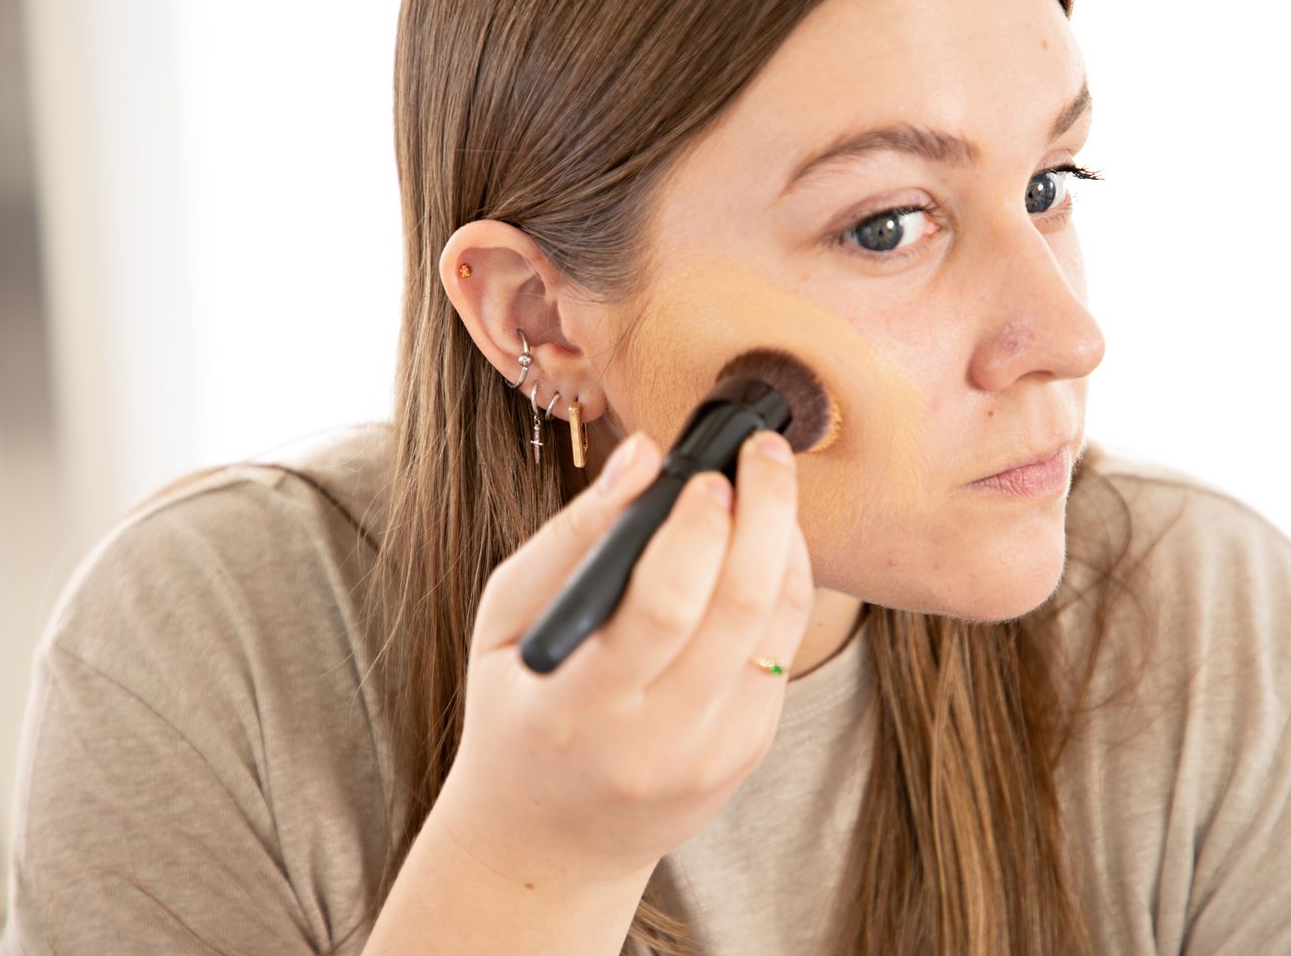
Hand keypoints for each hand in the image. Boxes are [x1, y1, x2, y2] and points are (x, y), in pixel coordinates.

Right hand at [435, 428, 813, 884]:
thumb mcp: (503, 622)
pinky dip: (785, 584)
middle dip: (766, 513)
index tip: (707, 471)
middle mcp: (656, 741)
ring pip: (777, 628)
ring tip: (771, 481)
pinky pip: (784, 650)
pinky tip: (766, 541)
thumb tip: (643, 457)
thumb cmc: (517, 707)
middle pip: (739, 611)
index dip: (697, 530)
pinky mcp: (747, 750)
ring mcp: (713, 753)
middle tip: (764, 449)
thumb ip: (570, 538)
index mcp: (579, 708)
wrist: (549, 840)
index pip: (661, 609)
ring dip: (786, 541)